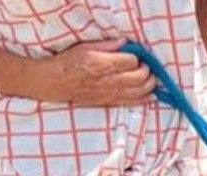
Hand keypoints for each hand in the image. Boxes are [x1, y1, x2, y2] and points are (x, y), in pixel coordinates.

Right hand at [37, 39, 155, 105]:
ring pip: (139, 92)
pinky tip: (150, 96)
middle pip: (140, 77)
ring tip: (151, 80)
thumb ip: (107, 45)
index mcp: (104, 64)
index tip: (137, 56)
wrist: (56, 82)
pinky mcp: (109, 102)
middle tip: (146, 68)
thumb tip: (125, 42)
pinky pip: (131, 103)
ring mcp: (111, 93)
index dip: (137, 58)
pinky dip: (143, 99)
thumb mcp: (86, 47)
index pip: (132, 62)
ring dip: (150, 85)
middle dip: (147, 72)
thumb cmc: (69, 62)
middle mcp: (110, 80)